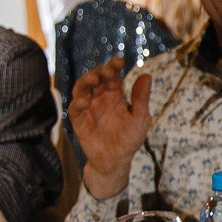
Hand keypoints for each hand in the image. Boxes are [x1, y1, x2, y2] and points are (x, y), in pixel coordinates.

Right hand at [70, 56, 151, 197]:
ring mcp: (87, 108)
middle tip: (107, 71)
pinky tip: (85, 102)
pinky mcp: (79, 121)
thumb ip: (141, 98)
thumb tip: (147, 75)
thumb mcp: (140, 117)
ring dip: (86, 82)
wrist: (117, 160)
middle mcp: (99, 98)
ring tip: (94, 80)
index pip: (111, 74)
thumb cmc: (129, 138)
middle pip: (95, 78)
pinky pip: (74, 109)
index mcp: (114, 94)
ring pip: (81, 89)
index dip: (113, 65)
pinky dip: (78, 103)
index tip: (120, 61)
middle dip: (100, 72)